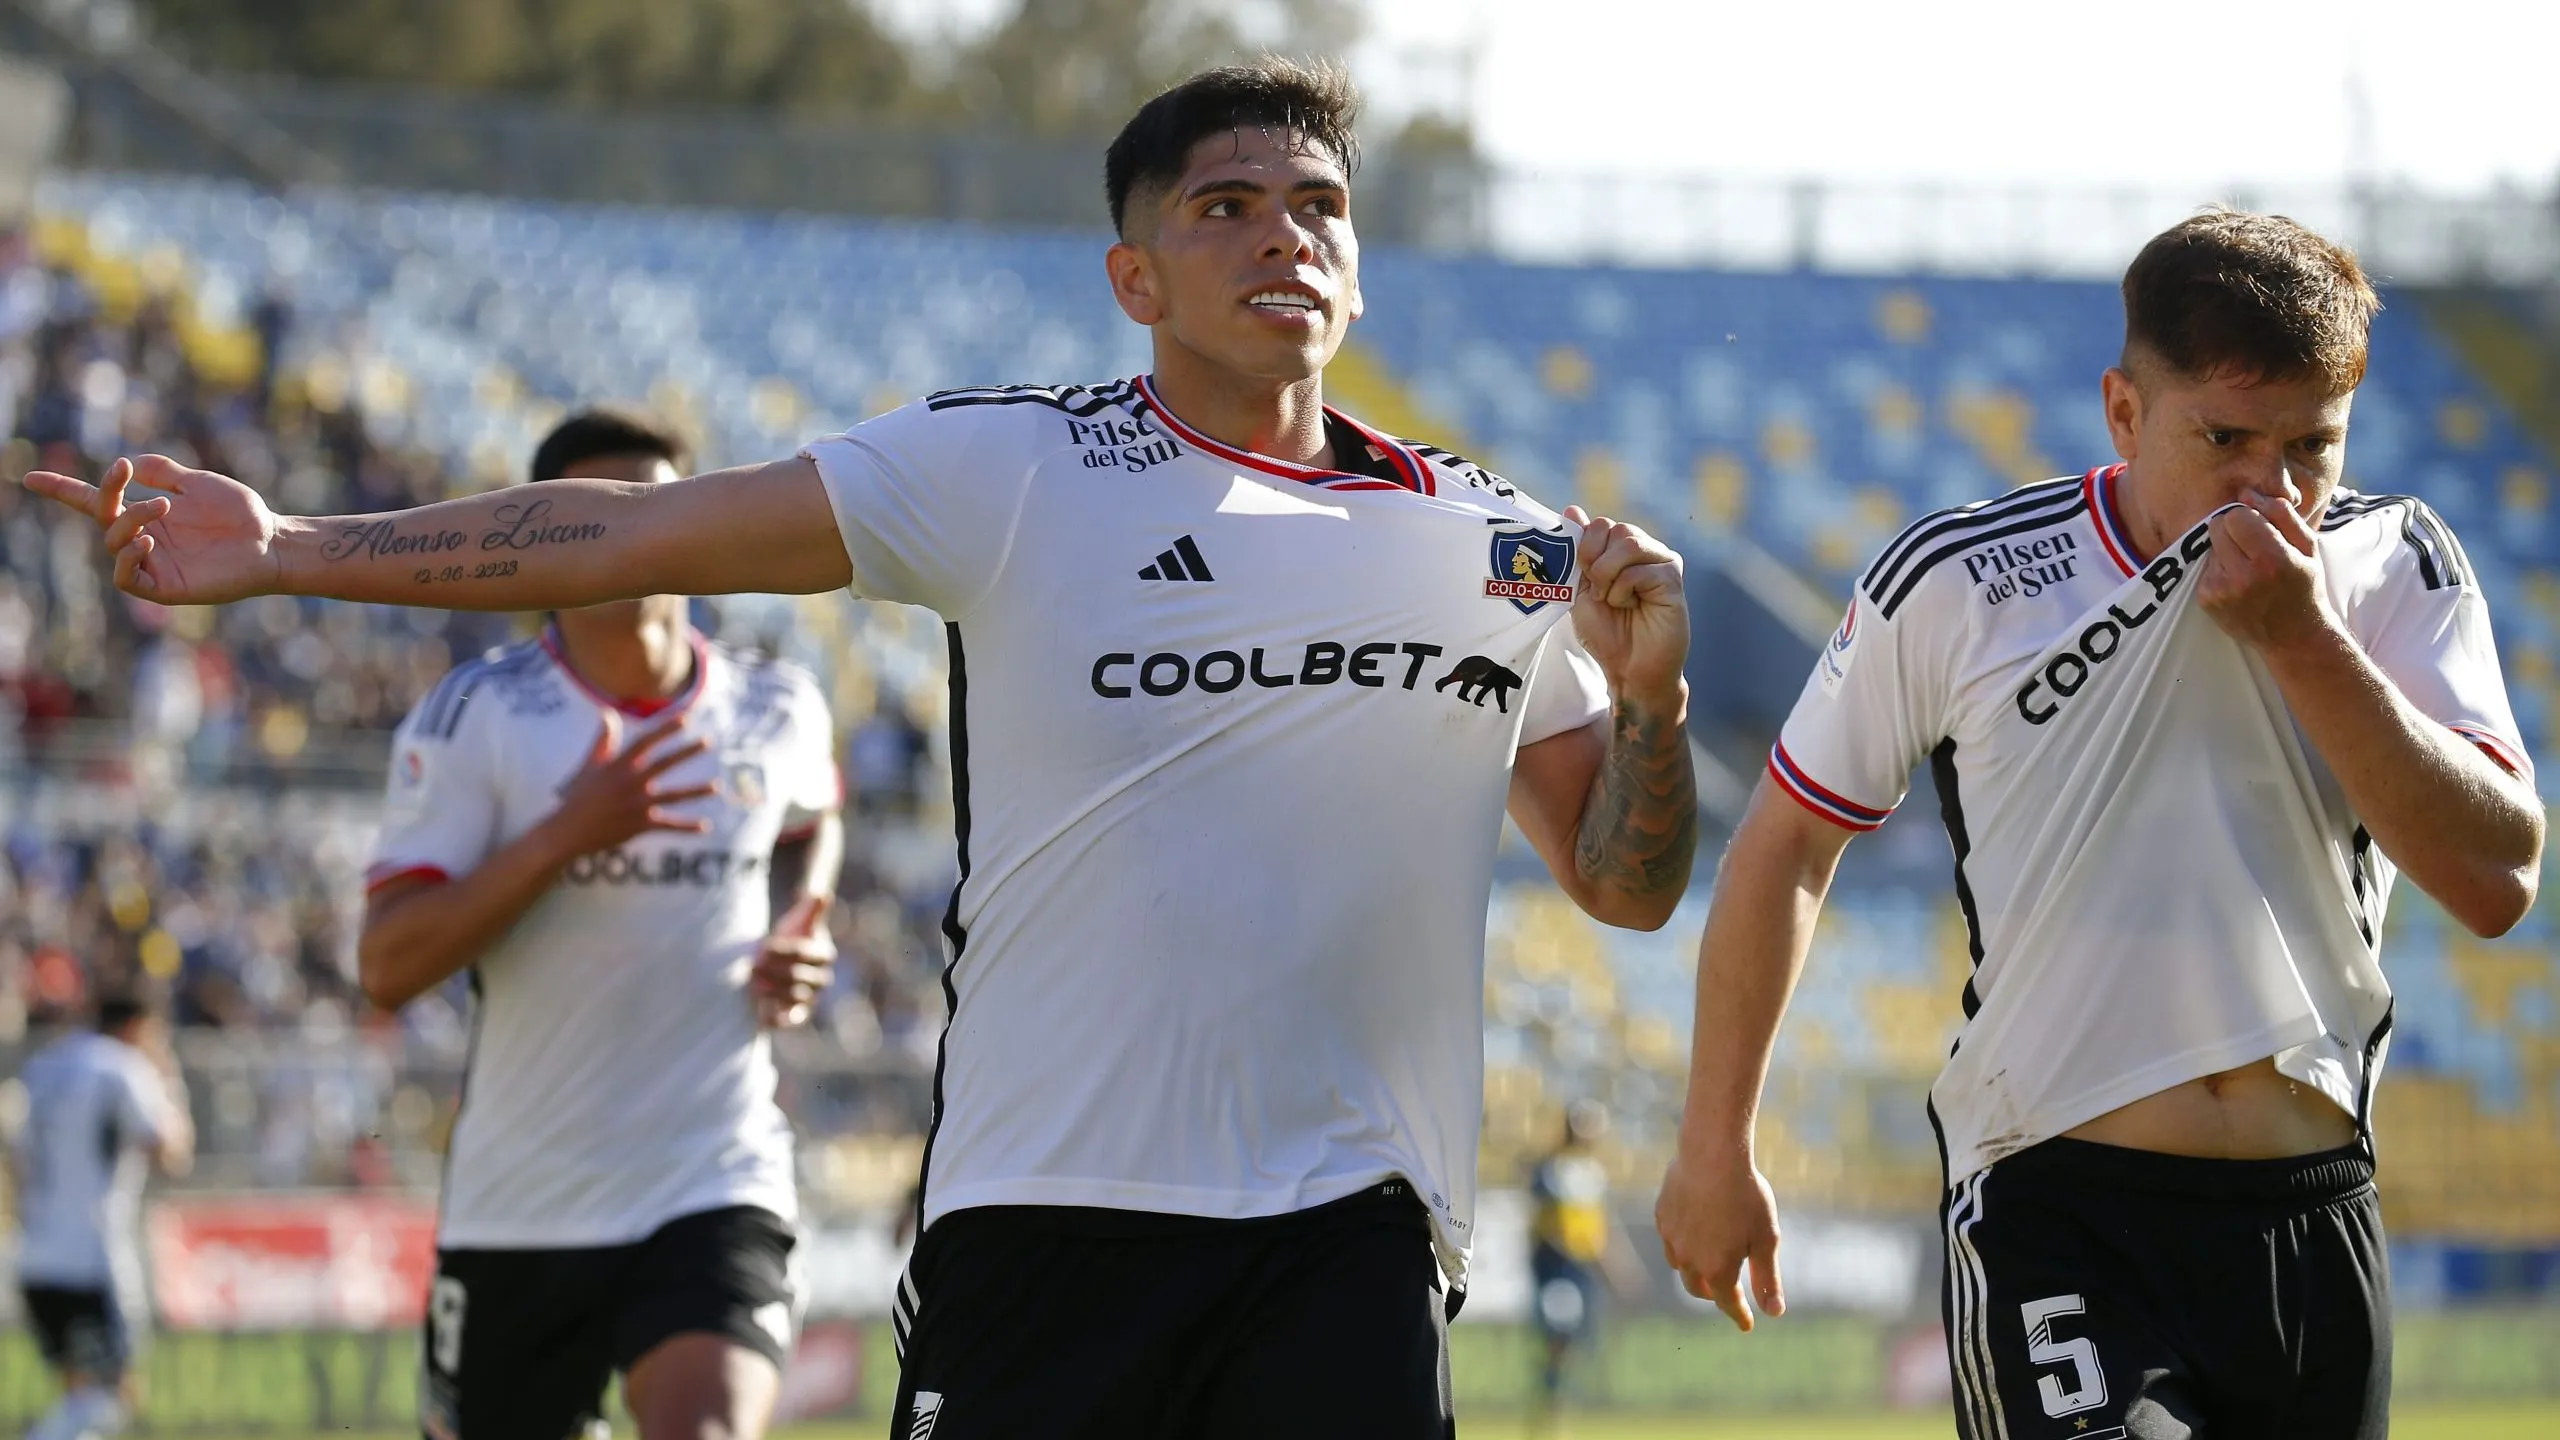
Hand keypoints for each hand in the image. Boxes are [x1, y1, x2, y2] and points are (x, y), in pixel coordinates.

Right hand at [22, 455, 282, 603]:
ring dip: (129, 521)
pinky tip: (146, 542)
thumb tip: (129, 463)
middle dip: (107, 494)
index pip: (96, 502)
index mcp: (146, 513)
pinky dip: (128, 559)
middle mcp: (143, 538)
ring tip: (161, 508)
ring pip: (114, 544)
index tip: (29, 478)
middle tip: (122, 472)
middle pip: (103, 517)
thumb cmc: (240, 514)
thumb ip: (163, 471)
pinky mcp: (165, 587)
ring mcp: (152, 563)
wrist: (271, 541)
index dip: (63, 490)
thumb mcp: (199, 482)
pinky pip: (128, 579)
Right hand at [542, 712, 717, 857]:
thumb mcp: (589, 765)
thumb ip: (603, 740)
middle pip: (665, 763)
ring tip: (717, 787)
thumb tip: (608, 714)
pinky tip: (706, 826)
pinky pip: (669, 825)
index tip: (686, 719)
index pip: (646, 742)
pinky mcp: (641, 824)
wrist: (569, 830)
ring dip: (696, 791)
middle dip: (687, 751)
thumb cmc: (579, 796)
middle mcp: (631, 782)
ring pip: (674, 795)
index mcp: (619, 766)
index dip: (666, 729)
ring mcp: (638, 804)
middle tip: (708, 741)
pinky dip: (687, 827)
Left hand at [750, 892, 835, 1028]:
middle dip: (775, 970)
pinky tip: (762, 1016)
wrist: (786, 960)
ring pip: (795, 996)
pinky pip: (793, 1019)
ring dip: (774, 992)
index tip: (764, 944)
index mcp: (824, 955)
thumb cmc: (793, 936)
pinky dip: (780, 1020)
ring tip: (752, 985)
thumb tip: (821, 893)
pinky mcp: (798, 1014)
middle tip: (753, 964)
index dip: (784, 949)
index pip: (804, 952)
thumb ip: (811, 909)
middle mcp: (822, 979)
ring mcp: (811, 997)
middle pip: (799, 976)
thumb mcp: (801, 921)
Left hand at [1564, 506, 1688, 705]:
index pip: (1601, 525)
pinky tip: (1630, 606)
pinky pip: (1640, 569)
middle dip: (1596, 562)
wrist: (1629, 669)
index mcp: (1621, 550)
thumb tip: (1572, 509)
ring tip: (1612, 600)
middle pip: (1615, 528)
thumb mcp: (1580, 589)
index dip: (1585, 547)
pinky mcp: (1673, 578)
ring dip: (1609, 575)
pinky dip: (1624, 590)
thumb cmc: (1606, 633)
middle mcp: (1645, 551)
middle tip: (1599, 592)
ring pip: (1629, 542)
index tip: (1583, 576)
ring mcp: (1662, 562)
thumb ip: (1577, 552)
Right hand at [1655, 1141, 1783, 1331]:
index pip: (1728, 1303)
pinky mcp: (1662, 1215)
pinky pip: (1670, 1239)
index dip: (1740, 1315)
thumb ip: (1767, 1279)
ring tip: (1707, 1263)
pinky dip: (1682, 1244)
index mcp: (1717, 1270)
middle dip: (1713, 1295)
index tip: (1747, 1324)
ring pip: (1680, 1265)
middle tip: (1725, 1294)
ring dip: (1694, 1271)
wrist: (1712, 1154)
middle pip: (1698, 1289)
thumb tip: (1774, 1313)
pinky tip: (1693, 1232)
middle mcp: (1689, 1259)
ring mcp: (1671, 1238)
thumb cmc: (1746, 1195)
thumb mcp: (1766, 1239)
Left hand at [2197, 493, 2334, 653]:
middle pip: (2218, 526)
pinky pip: (2204, 567)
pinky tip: (2238, 583)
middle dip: (2233, 530)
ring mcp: (2221, 590)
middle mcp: (2243, 576)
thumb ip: (2281, 515)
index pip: (2237, 515)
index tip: (2261, 531)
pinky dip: (2218, 570)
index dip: (2248, 518)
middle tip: (2253, 548)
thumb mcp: (2307, 546)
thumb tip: (2248, 493)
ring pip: (2210, 546)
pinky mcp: (2207, 600)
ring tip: (2247, 568)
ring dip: (2225, 551)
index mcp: (2272, 559)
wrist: (2294, 635)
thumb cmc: (2304, 585)